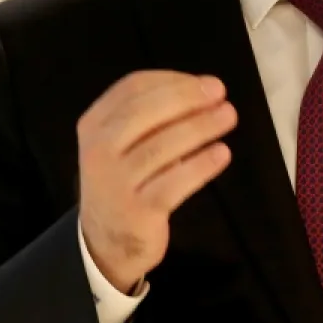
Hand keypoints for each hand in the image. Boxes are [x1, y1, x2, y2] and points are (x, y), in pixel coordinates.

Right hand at [78, 71, 237, 294]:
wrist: (107, 242)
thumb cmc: (125, 181)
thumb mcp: (123, 144)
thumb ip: (153, 116)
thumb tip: (205, 90)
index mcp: (94, 124)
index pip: (132, 88)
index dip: (172, 80)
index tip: (204, 83)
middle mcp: (99, 150)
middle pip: (144, 111)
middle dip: (187, 98)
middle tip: (221, 94)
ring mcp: (116, 182)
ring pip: (162, 145)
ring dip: (200, 126)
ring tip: (228, 117)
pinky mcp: (138, 210)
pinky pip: (175, 182)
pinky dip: (202, 165)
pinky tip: (222, 153)